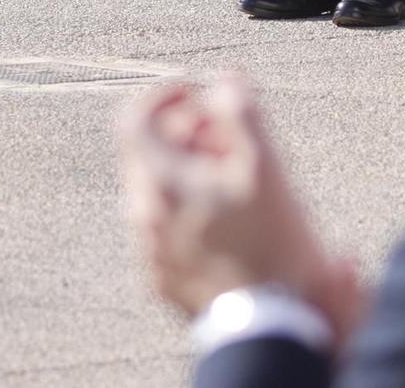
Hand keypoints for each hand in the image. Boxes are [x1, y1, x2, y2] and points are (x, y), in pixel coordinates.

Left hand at [121, 76, 363, 342]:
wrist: (267, 324)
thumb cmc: (270, 245)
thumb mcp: (266, 168)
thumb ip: (242, 113)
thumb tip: (224, 79)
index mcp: (161, 181)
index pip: (135, 116)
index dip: (165, 94)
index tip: (198, 94)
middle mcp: (143, 214)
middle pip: (147, 153)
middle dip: (185, 135)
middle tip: (228, 140)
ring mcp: (148, 249)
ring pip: (156, 192)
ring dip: (187, 173)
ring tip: (233, 183)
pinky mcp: (159, 277)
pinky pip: (162, 229)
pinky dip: (186, 211)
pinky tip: (226, 222)